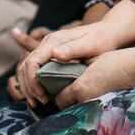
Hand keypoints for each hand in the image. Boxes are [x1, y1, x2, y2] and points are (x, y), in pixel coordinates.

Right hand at [12, 11, 134, 106]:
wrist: (108, 31)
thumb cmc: (102, 39)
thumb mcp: (92, 44)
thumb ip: (74, 49)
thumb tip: (55, 53)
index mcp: (55, 40)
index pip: (33, 61)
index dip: (32, 81)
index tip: (42, 96)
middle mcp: (48, 42)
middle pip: (26, 65)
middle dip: (29, 86)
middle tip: (38, 102)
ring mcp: (49, 47)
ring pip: (27, 67)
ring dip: (28, 86)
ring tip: (37, 101)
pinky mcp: (51, 53)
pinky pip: (34, 68)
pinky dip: (32, 82)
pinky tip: (39, 94)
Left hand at [55, 45, 134, 109]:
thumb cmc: (120, 60)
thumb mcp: (95, 59)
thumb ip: (80, 69)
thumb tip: (70, 73)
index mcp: (80, 87)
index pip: (60, 100)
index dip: (60, 96)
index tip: (62, 92)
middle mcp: (86, 101)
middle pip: (69, 110)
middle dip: (69, 104)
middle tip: (73, 96)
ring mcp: (98, 108)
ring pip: (82, 113)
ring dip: (81, 108)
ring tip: (87, 98)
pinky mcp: (109, 112)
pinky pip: (94, 114)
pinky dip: (93, 110)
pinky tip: (98, 101)